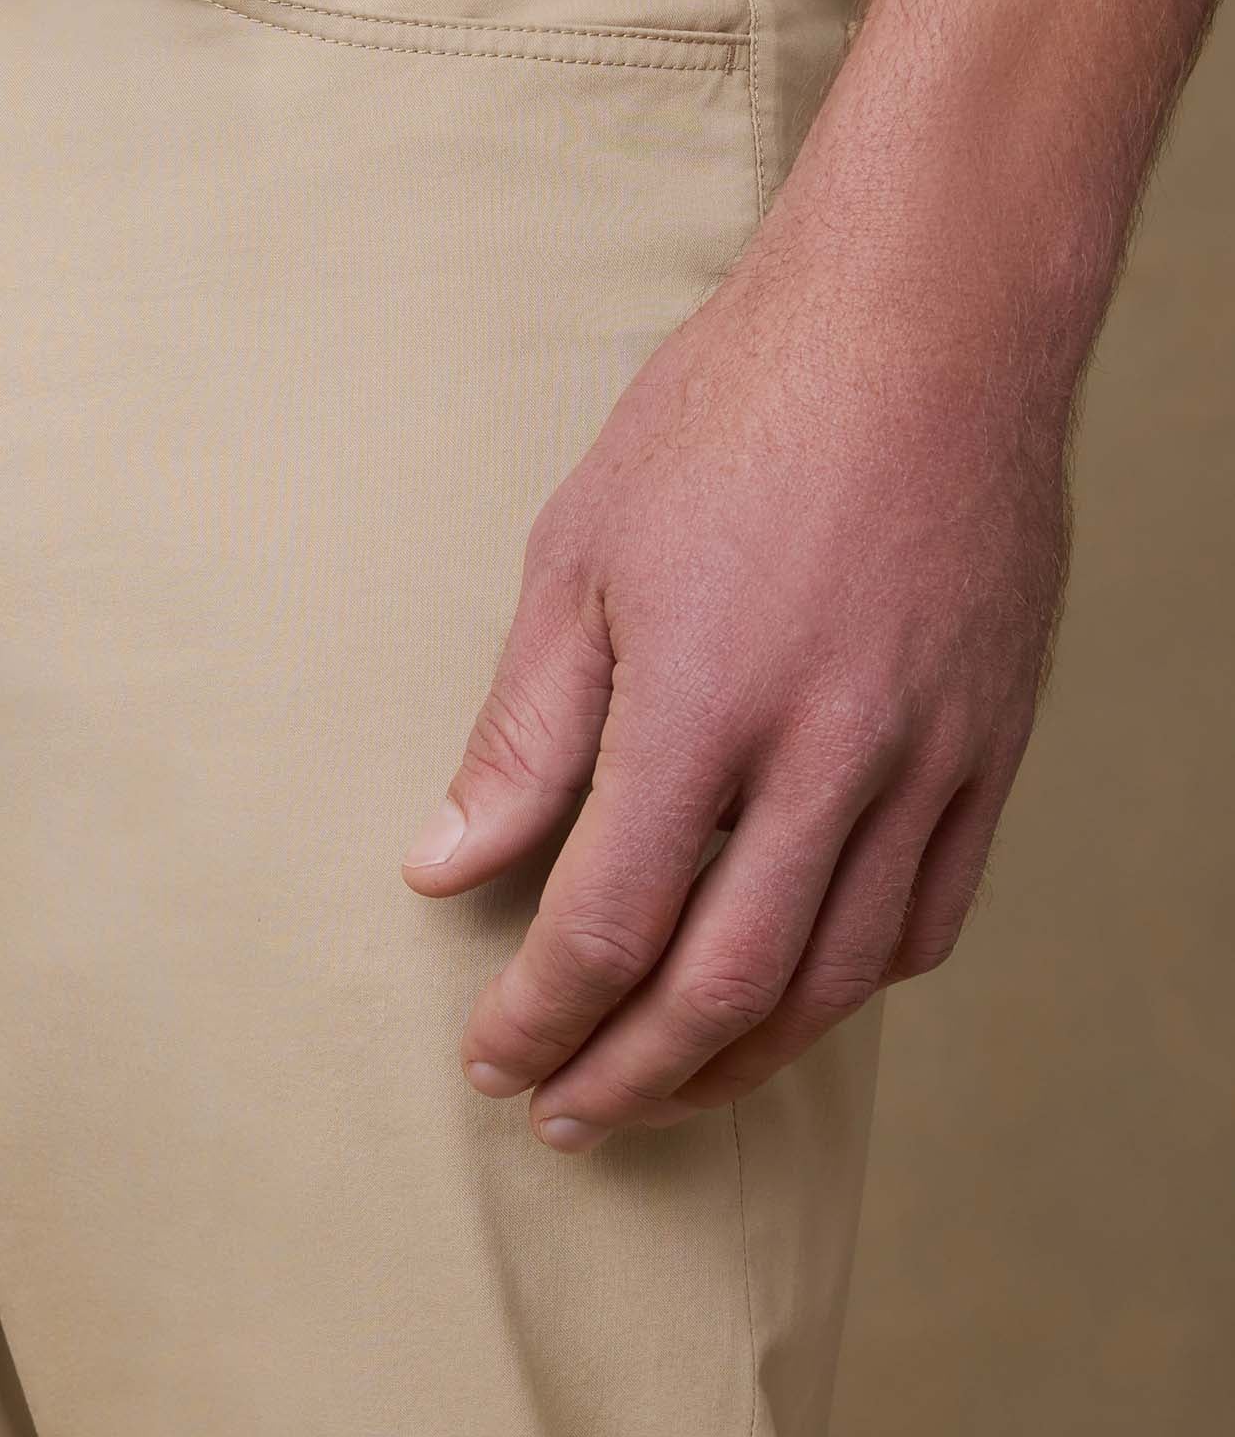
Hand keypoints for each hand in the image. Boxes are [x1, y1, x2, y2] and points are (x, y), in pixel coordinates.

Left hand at [403, 233, 1070, 1146]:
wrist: (928, 326)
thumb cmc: (733, 418)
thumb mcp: (580, 557)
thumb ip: (522, 735)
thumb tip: (443, 869)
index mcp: (703, 706)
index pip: (608, 924)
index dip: (541, 1016)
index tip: (491, 1058)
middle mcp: (828, 754)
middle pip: (723, 986)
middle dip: (628, 1072)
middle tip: (561, 1111)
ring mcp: (927, 759)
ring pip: (835, 977)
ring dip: (738, 1059)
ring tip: (662, 1084)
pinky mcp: (993, 747)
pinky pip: (928, 916)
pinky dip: (852, 984)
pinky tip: (791, 998)